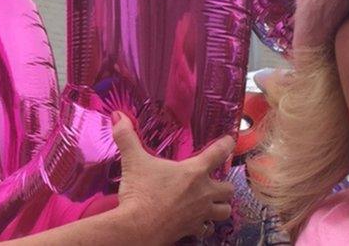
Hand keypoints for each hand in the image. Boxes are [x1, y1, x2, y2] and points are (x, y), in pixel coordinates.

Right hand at [111, 112, 233, 244]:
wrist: (139, 227)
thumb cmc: (141, 192)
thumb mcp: (133, 160)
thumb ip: (127, 137)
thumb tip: (118, 117)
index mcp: (194, 172)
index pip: (218, 153)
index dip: (226, 145)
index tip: (230, 141)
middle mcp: (203, 192)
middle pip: (228, 188)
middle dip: (224, 185)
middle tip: (215, 182)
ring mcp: (200, 213)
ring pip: (225, 211)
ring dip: (221, 207)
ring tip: (213, 203)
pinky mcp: (192, 230)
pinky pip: (207, 230)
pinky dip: (205, 227)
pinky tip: (197, 223)